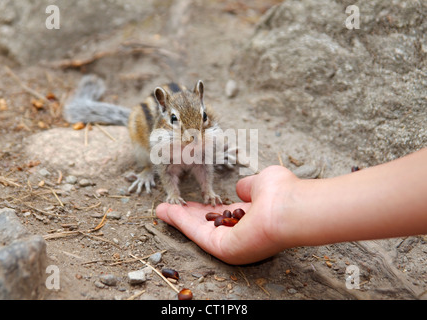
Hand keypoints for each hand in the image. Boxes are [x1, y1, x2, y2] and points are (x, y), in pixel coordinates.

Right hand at [156, 166, 298, 264]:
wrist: (291, 208)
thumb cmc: (283, 193)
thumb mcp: (263, 182)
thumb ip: (249, 186)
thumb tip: (241, 189)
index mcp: (249, 218)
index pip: (222, 215)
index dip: (205, 208)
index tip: (191, 202)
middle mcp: (239, 233)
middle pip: (206, 225)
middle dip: (186, 216)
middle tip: (169, 207)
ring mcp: (231, 243)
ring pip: (198, 231)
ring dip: (179, 219)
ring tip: (161, 209)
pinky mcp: (223, 249)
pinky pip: (197, 234)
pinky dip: (180, 223)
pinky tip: (167, 211)